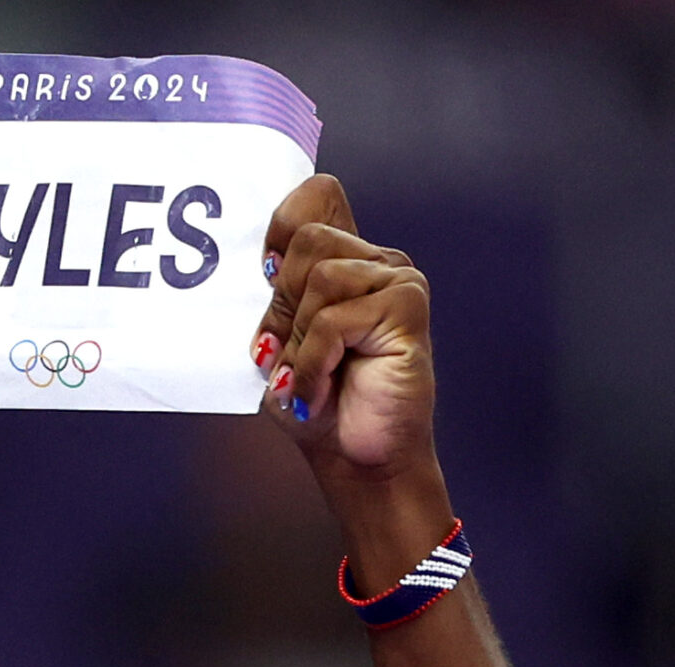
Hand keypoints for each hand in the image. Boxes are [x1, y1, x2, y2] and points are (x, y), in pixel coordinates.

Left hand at [254, 177, 436, 485]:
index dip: (283, 223)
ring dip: (300, 343)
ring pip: (320, 278)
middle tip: (281, 355)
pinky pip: (336, 318)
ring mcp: (396, 280)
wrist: (358, 462)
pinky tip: (317, 392)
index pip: (317, 196)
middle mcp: (373, 263)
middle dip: (282, 305)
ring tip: (306, 381)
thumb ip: (275, 300)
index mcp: (343, 262)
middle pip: (307, 240)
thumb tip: (266, 268)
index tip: (266, 273)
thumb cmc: (323, 407)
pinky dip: (313, 363)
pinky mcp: (408, 307)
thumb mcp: (280, 346)